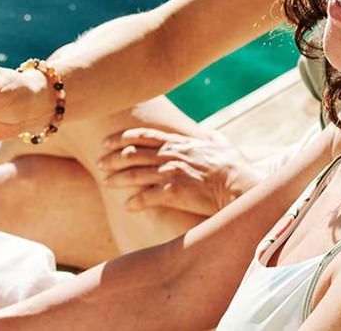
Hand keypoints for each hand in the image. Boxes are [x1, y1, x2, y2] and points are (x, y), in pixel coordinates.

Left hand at [96, 126, 260, 216]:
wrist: (241, 185)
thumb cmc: (235, 166)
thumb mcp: (223, 144)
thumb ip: (212, 137)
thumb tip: (209, 134)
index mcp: (178, 143)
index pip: (142, 135)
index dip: (120, 137)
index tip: (105, 142)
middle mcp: (170, 155)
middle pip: (132, 153)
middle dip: (111, 157)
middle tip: (99, 163)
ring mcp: (171, 173)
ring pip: (134, 174)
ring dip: (117, 178)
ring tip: (105, 182)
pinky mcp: (174, 193)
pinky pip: (147, 197)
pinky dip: (135, 201)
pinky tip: (127, 206)